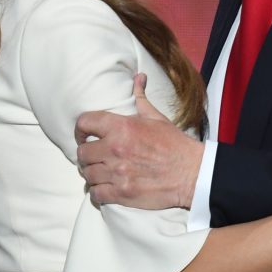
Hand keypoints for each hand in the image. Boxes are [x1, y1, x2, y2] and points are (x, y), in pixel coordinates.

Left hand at [75, 73, 204, 209]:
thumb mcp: (157, 117)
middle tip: (95, 157)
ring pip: (87, 175)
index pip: (85, 123)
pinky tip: (106, 188)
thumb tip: (138, 77)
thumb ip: (141, 98)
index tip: (83, 136)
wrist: (191, 173)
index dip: (80, 129)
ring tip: (101, 173)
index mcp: (121, 127)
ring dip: (92, 174)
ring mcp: (117, 173)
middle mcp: (115, 149)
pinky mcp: (121, 193)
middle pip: (82, 153)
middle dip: (87, 155)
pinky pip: (96, 194)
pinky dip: (98, 192)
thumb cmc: (174, 144)